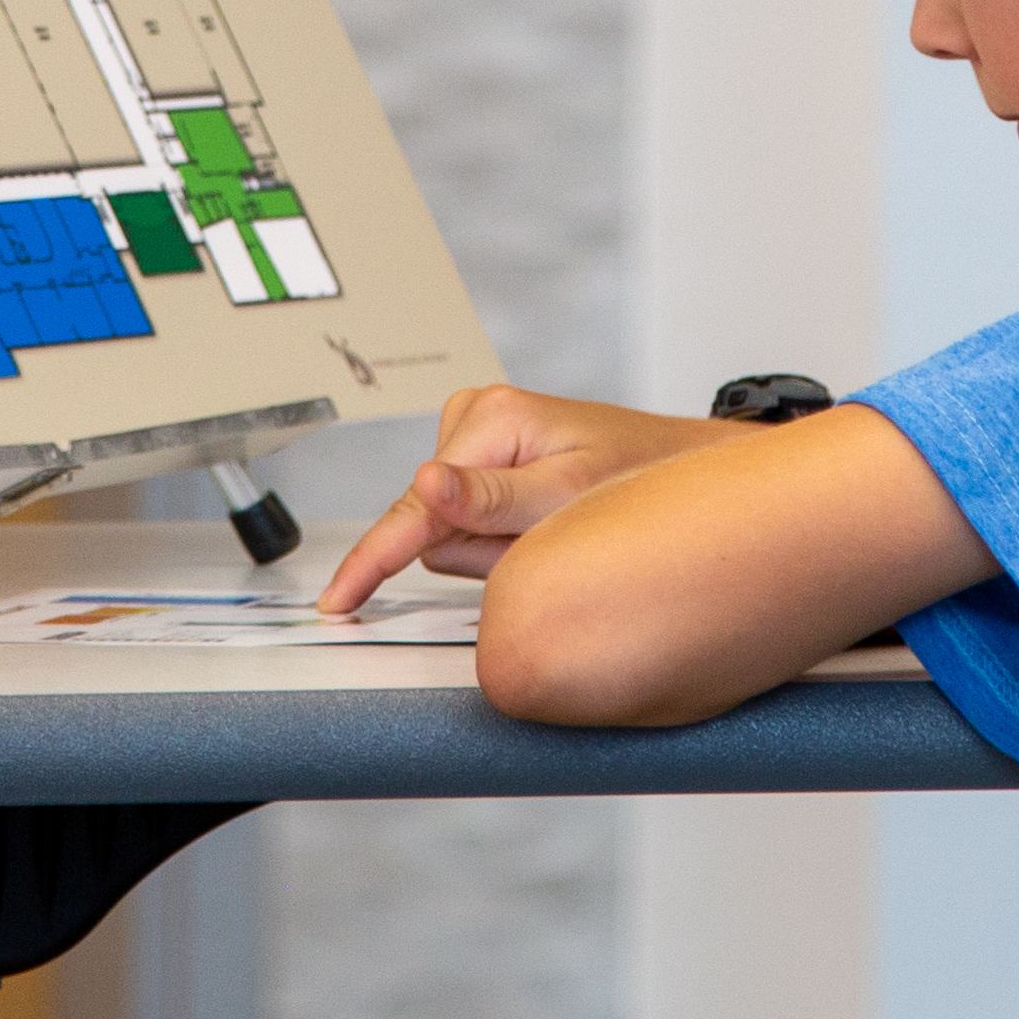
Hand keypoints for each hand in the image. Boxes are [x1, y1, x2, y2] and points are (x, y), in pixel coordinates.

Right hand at [318, 388, 722, 613]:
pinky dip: (503, 539)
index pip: (415, 505)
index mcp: (492, 418)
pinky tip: (541, 521)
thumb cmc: (638, 476)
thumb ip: (492, 500)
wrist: (680, 467)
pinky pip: (467, 526)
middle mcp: (477, 419)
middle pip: (434, 526)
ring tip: (552, 527)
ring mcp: (480, 441)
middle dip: (482, 551)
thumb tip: (427, 485)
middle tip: (545, 540)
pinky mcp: (488, 465)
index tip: (338, 599)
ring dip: (497, 547)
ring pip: (450, 532)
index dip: (374, 559)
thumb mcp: (568, 496)